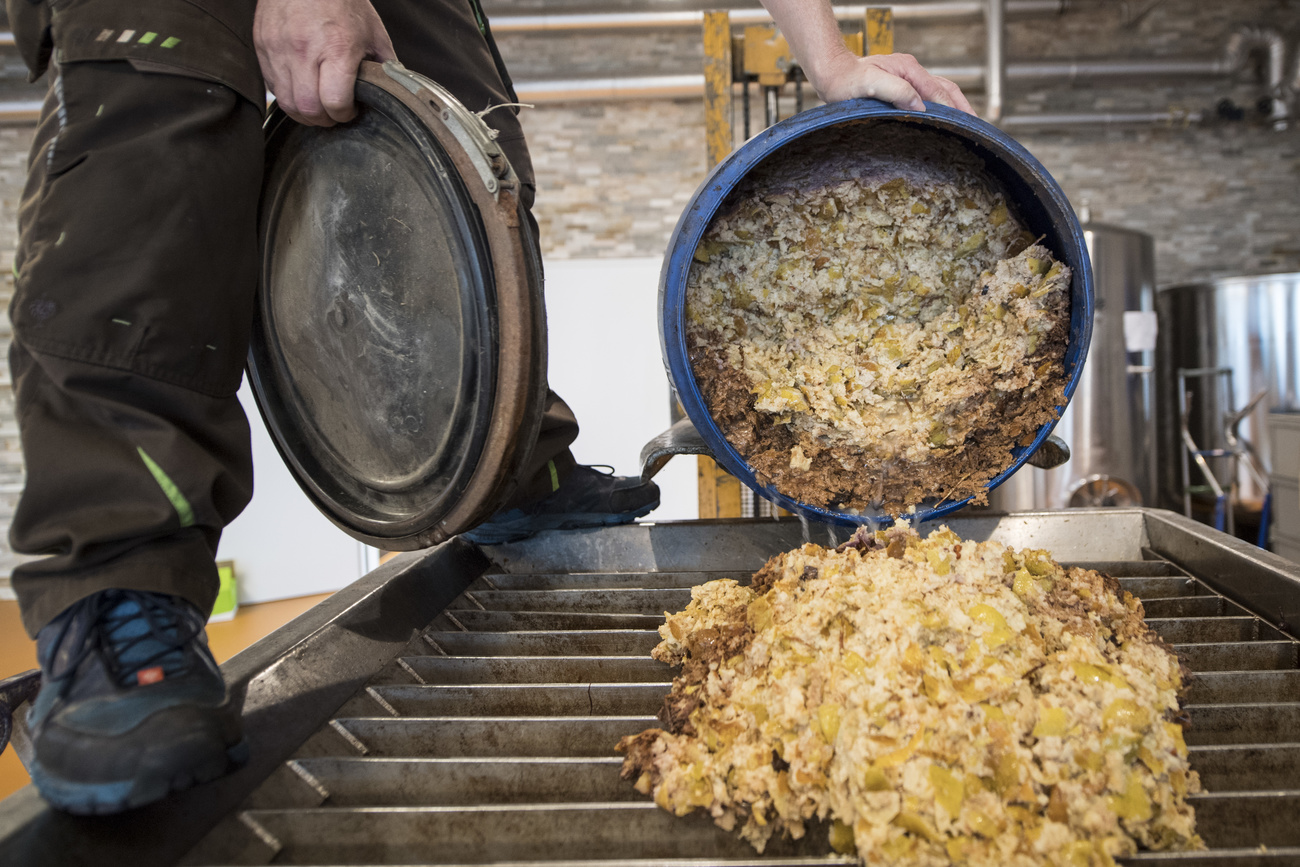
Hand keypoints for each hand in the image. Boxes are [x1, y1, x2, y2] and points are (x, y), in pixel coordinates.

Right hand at [254, 0, 396, 125]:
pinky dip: (286, 94)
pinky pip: (272, 85)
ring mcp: (279, 49)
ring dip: (303, 113)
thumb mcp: (373, 32)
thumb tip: (396, 90)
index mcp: (336, 48)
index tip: (350, 111)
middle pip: (308, 109)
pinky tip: (301, 89)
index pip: (335, 103)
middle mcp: (304, 51)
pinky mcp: (262, 46)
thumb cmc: (341, 1)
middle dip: (323, 119)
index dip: (344, 115)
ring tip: (316, 107)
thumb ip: (384, 65)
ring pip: (286, 103)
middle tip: (332, 114)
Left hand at [807, 51, 973, 114]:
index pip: (939, 90)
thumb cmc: (846, 81)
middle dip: (963, 107)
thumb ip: (896, 90)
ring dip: (955, 107)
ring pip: (941, 91)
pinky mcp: (902, 86)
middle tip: (976, 128)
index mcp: (908, 69)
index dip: (952, 109)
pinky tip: (944, 119)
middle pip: (947, 89)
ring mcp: (908, 78)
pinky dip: (941, 106)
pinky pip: (929, 95)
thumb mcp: (869, 84)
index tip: (965, 126)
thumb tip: (920, 105)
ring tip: (967, 125)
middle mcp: (911, 71)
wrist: (832, 75)